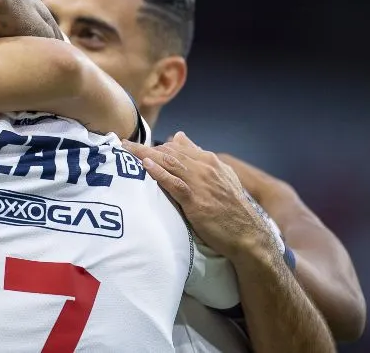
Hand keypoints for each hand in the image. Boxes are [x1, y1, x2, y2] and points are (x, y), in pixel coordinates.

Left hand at [123, 132, 277, 261]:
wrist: (247, 233)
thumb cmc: (230, 207)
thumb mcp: (218, 176)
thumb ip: (198, 156)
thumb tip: (179, 136)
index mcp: (209, 160)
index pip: (176, 147)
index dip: (153, 145)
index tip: (134, 144)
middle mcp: (204, 167)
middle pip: (169, 152)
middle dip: (143, 147)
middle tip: (122, 144)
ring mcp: (201, 183)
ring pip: (169, 163)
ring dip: (145, 155)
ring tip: (126, 149)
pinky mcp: (196, 200)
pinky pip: (175, 183)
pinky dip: (160, 173)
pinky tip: (145, 166)